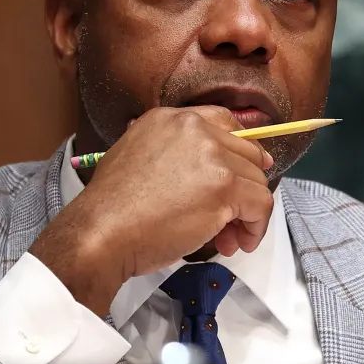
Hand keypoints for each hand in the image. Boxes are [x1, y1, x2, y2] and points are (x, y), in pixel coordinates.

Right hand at [30, 107, 274, 315]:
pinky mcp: (225, 186)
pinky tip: (239, 244)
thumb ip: (171, 154)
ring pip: (257, 181)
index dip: (241, 151)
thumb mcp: (136, 157)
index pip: (225, 122)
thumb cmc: (113, 208)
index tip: (244, 173)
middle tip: (231, 220)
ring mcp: (213, 156)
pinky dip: (256, 227)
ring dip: (248, 214)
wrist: (102, 230)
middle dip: (244, 188)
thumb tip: (203, 174)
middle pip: (247, 154)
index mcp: (171, 119)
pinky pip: (261, 204)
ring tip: (228, 240)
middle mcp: (195, 129)